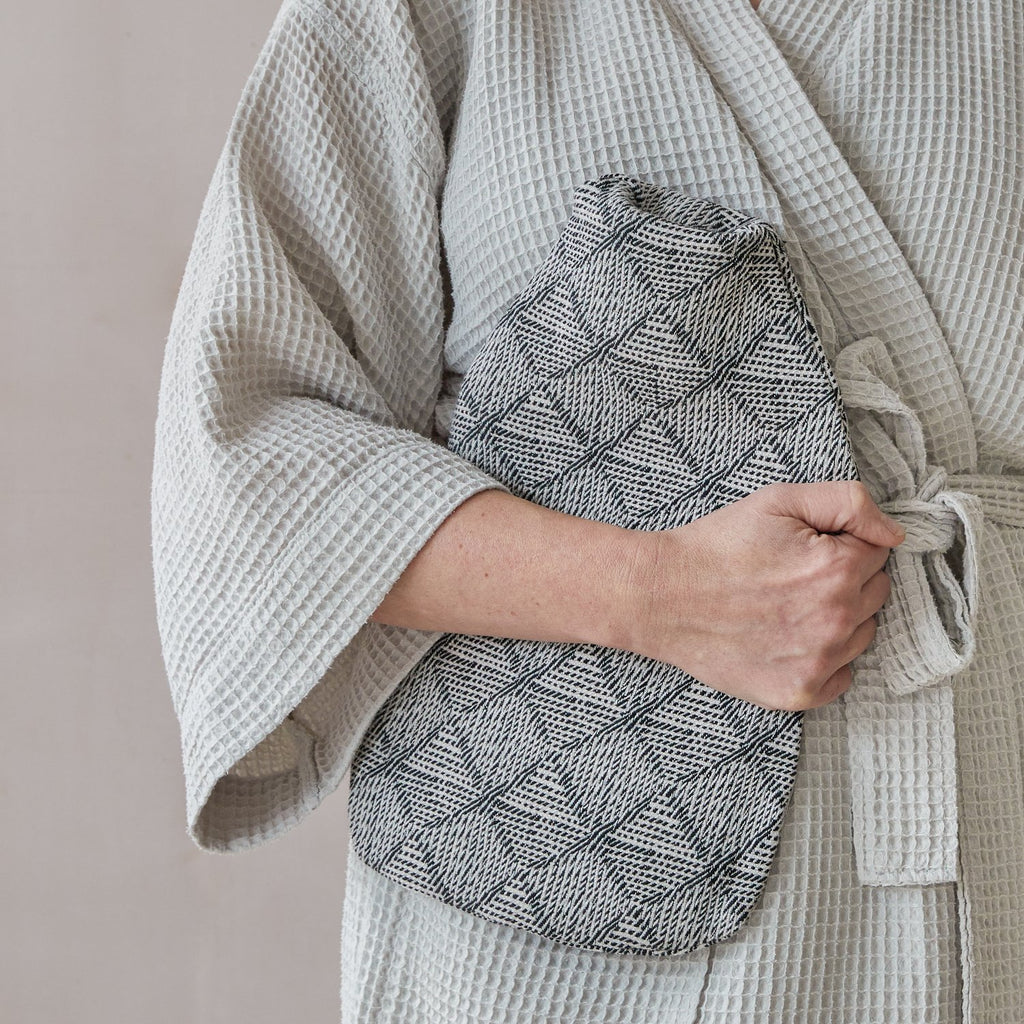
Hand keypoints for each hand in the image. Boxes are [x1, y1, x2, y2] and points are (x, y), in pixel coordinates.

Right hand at [626, 481, 904, 710]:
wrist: (661, 596)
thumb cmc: (717, 546)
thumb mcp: (778, 501)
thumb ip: (848, 503)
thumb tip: (896, 534)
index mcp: (836, 569)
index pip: (877, 553)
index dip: (841, 544)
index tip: (805, 547)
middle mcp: (835, 620)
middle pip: (876, 594)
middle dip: (845, 579)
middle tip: (794, 574)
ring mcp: (818, 663)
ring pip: (862, 635)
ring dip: (838, 619)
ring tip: (788, 605)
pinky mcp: (798, 693)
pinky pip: (842, 677)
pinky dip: (825, 659)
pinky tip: (789, 638)